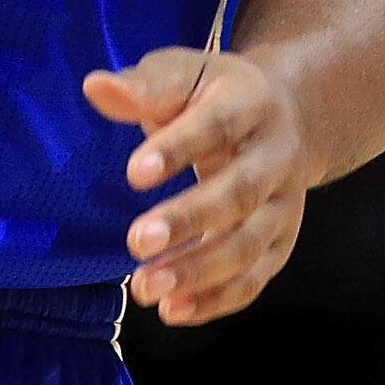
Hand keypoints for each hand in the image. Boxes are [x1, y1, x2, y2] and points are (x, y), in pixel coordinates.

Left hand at [81, 48, 310, 325]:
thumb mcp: (185, 74)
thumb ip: (144, 86)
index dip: (178, 150)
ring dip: (199, 271)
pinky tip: (172, 310)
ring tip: (146, 287)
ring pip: (249, 245)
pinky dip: (215, 300)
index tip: (134, 174)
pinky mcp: (282, 244)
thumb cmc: (216, 94)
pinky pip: (254, 280)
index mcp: (253, 103)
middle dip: (189, 220)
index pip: (217, 125)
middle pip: (240, 193)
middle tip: (137, 241)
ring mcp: (286, 205)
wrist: (288, 116)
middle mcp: (278, 157)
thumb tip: (96, 88)